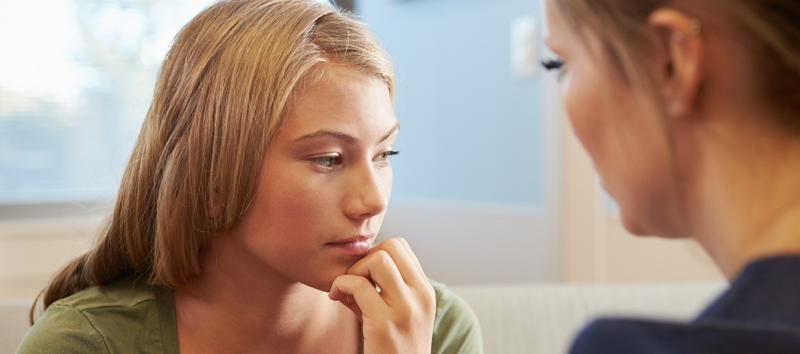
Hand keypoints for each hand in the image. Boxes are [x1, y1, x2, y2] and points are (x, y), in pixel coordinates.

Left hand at [329, 238, 435, 353]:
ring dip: (354, 271)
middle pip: (391, 246)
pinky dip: (341, 285)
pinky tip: (336, 298)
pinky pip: (357, 284)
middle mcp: (421, 297)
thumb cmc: (390, 351)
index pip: (401, 247)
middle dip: (365, 259)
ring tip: (346, 292)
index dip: (376, 254)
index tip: (364, 277)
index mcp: (425, 292)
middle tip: (353, 282)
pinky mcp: (384, 324)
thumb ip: (383, 289)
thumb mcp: (396, 316)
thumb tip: (355, 264)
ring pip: (378, 259)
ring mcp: (405, 310)